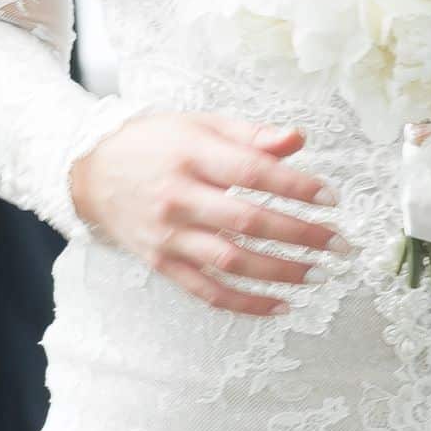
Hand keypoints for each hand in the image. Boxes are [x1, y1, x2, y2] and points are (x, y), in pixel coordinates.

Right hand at [68, 113, 338, 315]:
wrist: (90, 171)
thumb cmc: (153, 143)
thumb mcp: (199, 124)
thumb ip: (250, 135)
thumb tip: (299, 139)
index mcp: (192, 155)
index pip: (253, 172)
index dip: (296, 187)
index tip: (332, 198)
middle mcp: (179, 196)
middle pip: (248, 221)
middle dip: (301, 236)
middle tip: (340, 244)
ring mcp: (169, 234)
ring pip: (231, 261)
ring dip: (281, 272)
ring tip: (320, 275)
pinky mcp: (161, 262)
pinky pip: (206, 291)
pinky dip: (245, 303)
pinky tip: (280, 306)